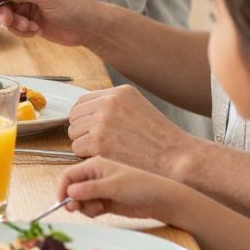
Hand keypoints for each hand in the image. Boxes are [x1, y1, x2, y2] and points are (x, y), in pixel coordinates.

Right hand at [0, 0, 103, 46]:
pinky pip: (13, 24)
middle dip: (5, 12)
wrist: (89, 27)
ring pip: (5, 13)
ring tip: (31, 28)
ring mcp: (26, 2)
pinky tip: (36, 30)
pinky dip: (21, 30)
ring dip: (15, 23)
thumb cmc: (74, 6)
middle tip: (10, 23)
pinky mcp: (28, 17)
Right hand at [57, 155, 178, 220]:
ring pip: (79, 200)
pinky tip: (102, 210)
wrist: (159, 200)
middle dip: (73, 199)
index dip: (63, 188)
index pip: (69, 175)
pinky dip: (91, 211)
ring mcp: (99, 190)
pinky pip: (89, 208)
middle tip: (77, 208)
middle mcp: (94, 177)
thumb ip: (90, 189)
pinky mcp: (104, 202)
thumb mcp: (113, 186)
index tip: (62, 202)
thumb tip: (69, 192)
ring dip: (84, 207)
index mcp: (95, 166)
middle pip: (72, 189)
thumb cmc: (140, 186)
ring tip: (98, 208)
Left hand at [65, 85, 191, 171]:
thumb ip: (113, 105)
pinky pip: (77, 148)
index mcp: (118, 93)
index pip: (82, 101)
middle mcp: (108, 103)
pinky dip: (86, 155)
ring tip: (105, 150)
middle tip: (97, 142)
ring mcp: (102, 122)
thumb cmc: (160, 138)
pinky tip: (104, 157)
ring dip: (84, 144)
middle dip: (82, 130)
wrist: (175, 157)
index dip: (83, 117)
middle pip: (75, 116)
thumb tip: (87, 112)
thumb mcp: (138, 108)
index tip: (89, 127)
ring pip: (74, 133)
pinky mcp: (98, 142)